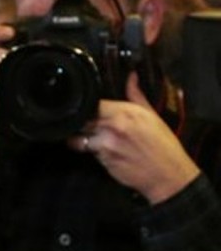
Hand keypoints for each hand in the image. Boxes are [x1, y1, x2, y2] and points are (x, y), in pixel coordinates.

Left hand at [69, 73, 199, 203]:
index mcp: (123, 113)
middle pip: (81, 120)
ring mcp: (105, 147)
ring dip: (84, 139)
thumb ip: (135, 95)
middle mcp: (111, 128)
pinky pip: (90, 154)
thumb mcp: (152, 115)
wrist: (169, 175)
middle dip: (81, 122)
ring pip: (80, 139)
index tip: (88, 107)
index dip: (87, 105)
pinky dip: (94, 153)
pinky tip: (107, 152)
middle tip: (88, 123)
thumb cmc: (163, 144)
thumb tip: (131, 76)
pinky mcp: (103, 163)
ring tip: (96, 139)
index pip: (91, 103)